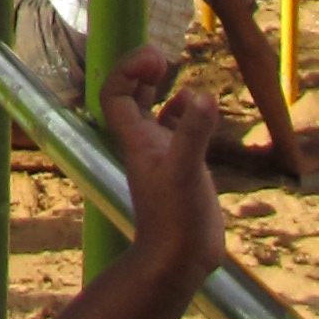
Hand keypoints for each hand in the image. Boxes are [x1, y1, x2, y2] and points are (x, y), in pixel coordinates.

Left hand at [98, 44, 227, 284]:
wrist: (180, 262)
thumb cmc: (176, 221)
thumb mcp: (186, 173)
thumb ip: (193, 134)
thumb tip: (203, 95)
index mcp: (137, 140)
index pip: (115, 95)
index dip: (127, 71)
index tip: (156, 59)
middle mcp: (145, 144)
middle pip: (129, 97)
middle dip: (139, 71)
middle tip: (160, 56)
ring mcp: (164, 155)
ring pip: (152, 111)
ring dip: (158, 88)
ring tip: (171, 69)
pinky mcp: (184, 168)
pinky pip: (179, 130)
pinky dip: (185, 112)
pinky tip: (199, 106)